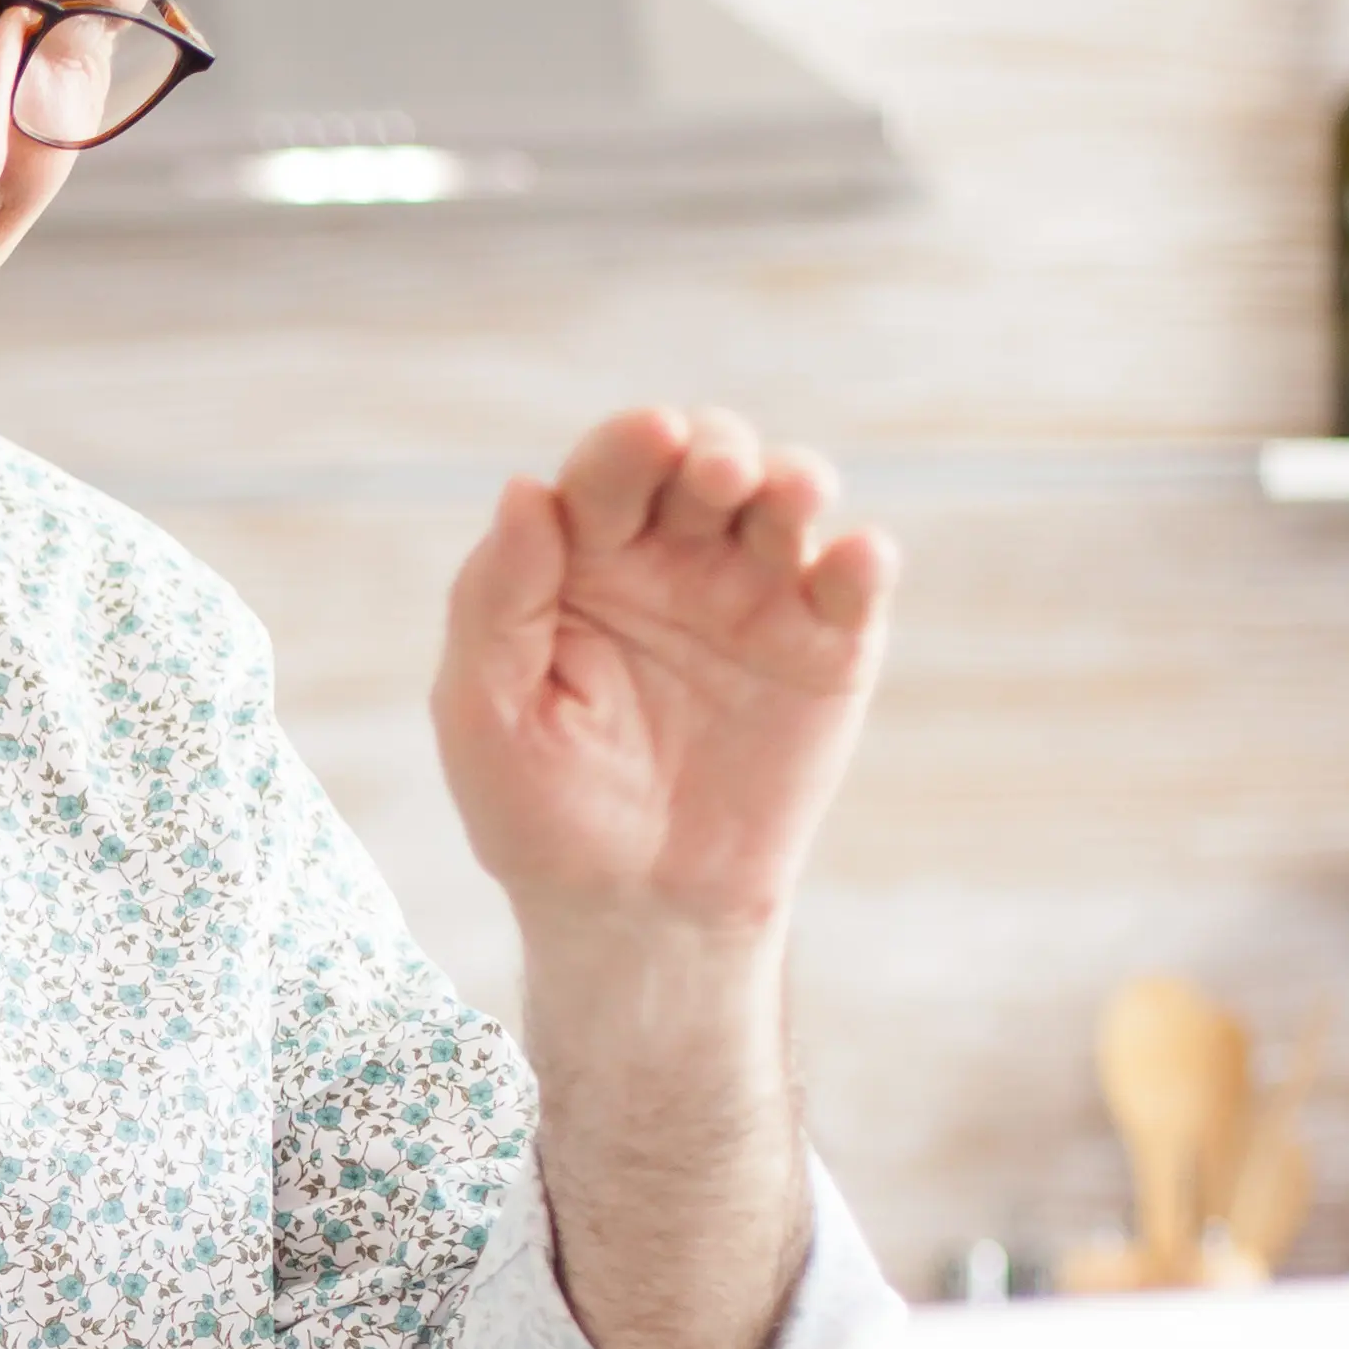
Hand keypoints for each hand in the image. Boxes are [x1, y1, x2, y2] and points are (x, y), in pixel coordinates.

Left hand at [434, 407, 891, 948]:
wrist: (632, 910)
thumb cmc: (540, 808)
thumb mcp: (484, 711)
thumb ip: (496, 600)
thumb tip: (525, 489)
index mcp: (583, 555)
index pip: (608, 472)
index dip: (630, 445)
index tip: (649, 437)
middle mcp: (676, 555)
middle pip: (709, 460)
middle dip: (718, 449)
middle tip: (717, 475)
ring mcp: (758, 594)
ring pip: (789, 498)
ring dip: (793, 479)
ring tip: (789, 496)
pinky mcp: (829, 647)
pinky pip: (856, 583)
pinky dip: (864, 560)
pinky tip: (854, 561)